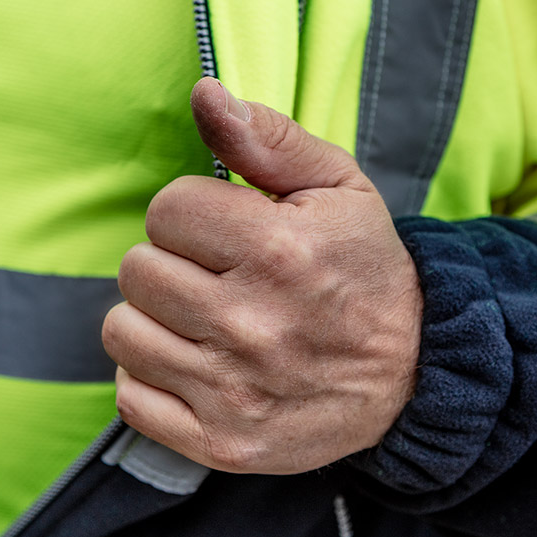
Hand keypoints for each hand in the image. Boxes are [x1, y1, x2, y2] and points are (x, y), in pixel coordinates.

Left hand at [103, 77, 421, 474]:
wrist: (412, 376)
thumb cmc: (364, 270)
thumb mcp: (337, 187)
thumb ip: (267, 138)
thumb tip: (203, 94)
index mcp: (281, 249)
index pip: (166, 209)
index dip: (192, 213)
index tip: (226, 232)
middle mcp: (252, 324)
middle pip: (137, 269)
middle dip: (172, 263)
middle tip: (217, 276)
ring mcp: (234, 391)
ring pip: (123, 331)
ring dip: (155, 319)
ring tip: (204, 319)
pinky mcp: (221, 442)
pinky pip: (131, 396)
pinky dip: (152, 377)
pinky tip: (195, 364)